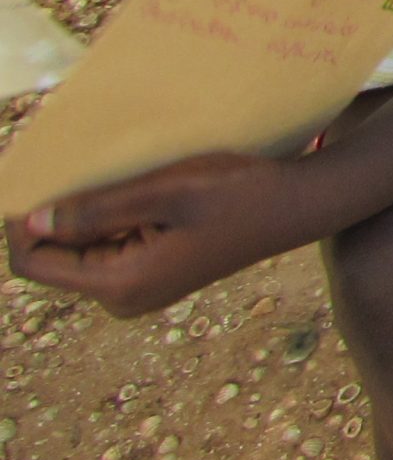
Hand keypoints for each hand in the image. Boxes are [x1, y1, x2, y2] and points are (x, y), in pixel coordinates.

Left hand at [6, 153, 307, 316]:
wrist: (299, 206)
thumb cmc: (239, 193)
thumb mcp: (167, 192)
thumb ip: (96, 210)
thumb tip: (31, 221)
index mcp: (121, 283)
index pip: (34, 260)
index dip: (21, 219)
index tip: (34, 170)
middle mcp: (123, 296)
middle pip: (54, 256)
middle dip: (54, 211)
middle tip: (76, 163)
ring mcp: (139, 287)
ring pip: (81, 248)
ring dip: (83, 210)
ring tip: (113, 172)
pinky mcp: (154, 273)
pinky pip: (107, 246)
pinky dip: (107, 215)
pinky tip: (134, 186)